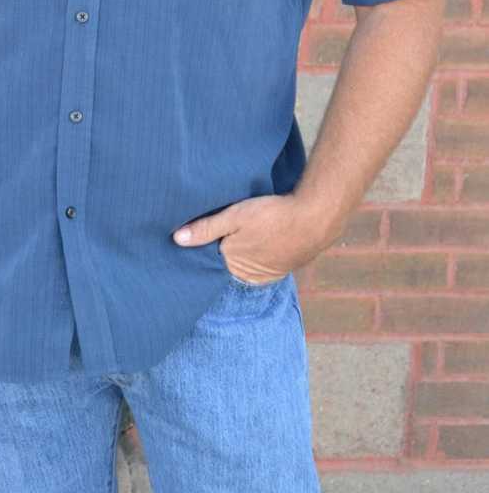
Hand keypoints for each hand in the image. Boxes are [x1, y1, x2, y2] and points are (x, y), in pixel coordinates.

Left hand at [172, 193, 335, 285]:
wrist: (316, 218)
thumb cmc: (273, 216)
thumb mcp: (234, 217)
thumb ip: (206, 229)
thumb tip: (176, 239)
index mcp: (233, 266)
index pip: (208, 261)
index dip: (202, 247)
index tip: (194, 234)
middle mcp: (249, 276)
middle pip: (226, 262)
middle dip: (220, 249)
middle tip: (221, 230)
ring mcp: (267, 274)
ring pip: (244, 262)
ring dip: (241, 250)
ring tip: (242, 233)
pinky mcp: (281, 268)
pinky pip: (261, 262)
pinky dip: (257, 252)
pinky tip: (258, 238)